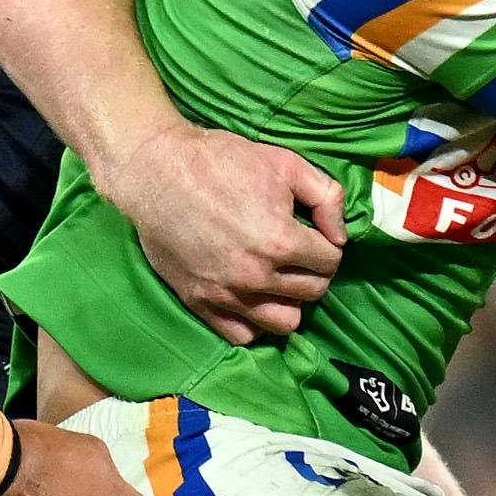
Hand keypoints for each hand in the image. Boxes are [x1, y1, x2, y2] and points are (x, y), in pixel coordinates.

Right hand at [103, 122, 344, 344]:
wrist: (155, 170)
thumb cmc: (221, 161)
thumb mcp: (286, 163)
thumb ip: (327, 198)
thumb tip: (340, 236)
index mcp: (281, 241)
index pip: (330, 262)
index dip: (327, 247)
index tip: (315, 236)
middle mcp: (256, 275)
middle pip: (312, 293)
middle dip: (313, 273)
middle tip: (298, 255)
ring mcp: (226, 293)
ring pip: (284, 322)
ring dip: (288, 301)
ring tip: (278, 279)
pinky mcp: (200, 302)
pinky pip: (242, 335)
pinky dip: (254, 321)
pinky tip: (253, 297)